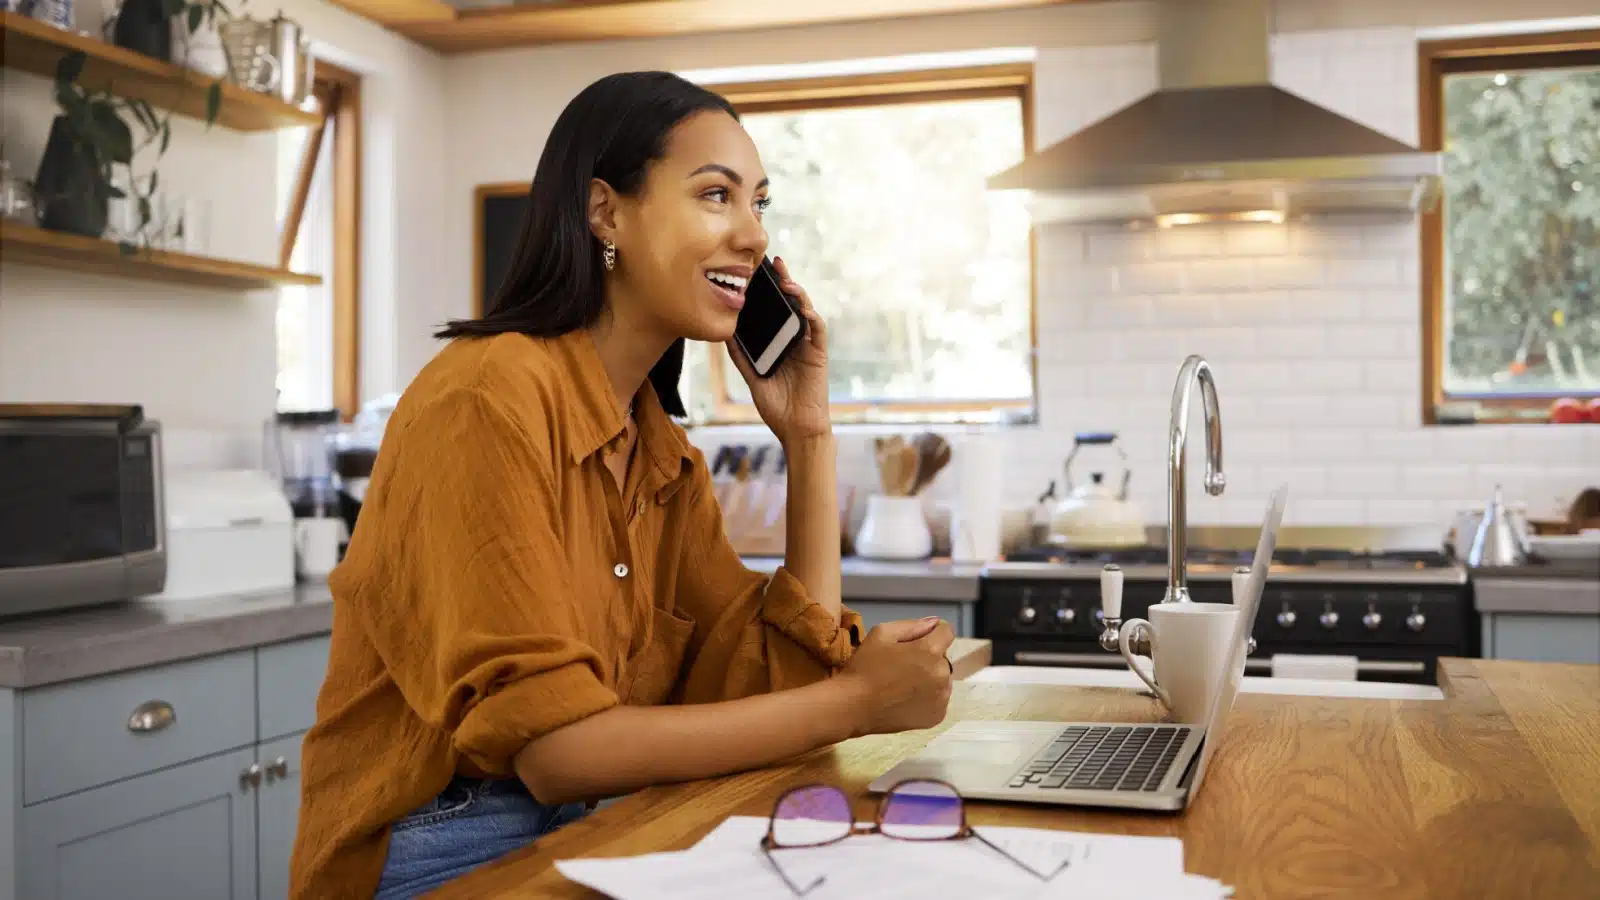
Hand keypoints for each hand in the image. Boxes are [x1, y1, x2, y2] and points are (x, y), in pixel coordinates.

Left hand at [726, 257, 829, 444]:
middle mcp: (795, 340)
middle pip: (791, 305)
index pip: (775, 311)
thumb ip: (741, 355)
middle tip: (773, 263)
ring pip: (805, 311)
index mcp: (779, 342)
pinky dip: (812, 317)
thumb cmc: (776, 405)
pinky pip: (818, 330)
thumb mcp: (752, 376)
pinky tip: (803, 307)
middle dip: (784, 282)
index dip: (768, 292)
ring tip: (785, 280)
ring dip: (798, 294)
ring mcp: (808, 345)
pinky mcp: (819, 355)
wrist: (795, 429)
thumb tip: (724, 333)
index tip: (755, 273)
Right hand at [836, 617, 954, 737]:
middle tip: (903, 665)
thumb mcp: (881, 634)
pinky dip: (928, 697)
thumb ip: (911, 625)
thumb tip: (934, 623)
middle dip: (928, 656)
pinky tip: (907, 699)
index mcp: (929, 651)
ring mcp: (942, 698)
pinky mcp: (937, 716)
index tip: (917, 640)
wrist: (853, 706)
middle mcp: (942, 675)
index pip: (947, 632)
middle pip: (943, 657)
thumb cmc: (864, 667)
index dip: (932, 632)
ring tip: (904, 684)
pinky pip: (939, 699)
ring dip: (930, 677)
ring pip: (943, 679)